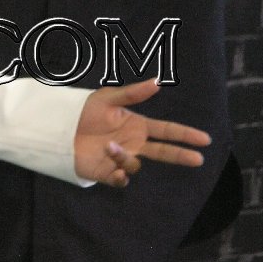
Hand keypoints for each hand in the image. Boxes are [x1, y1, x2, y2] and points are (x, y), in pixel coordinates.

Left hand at [75, 79, 210, 186]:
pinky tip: (117, 171)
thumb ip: (132, 94)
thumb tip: (157, 82)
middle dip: (180, 155)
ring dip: (124, 156)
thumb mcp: (107, 99)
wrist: (58, 128)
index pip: (166, 130)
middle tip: (198, 159)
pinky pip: (121, 179)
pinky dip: (121, 177)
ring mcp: (121, 159)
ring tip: (107, 146)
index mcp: (136, 126)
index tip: (204, 139)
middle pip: (163, 152)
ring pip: (136, 164)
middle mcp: (133, 144)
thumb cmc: (83, 112)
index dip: (184, 134)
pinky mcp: (107, 172)